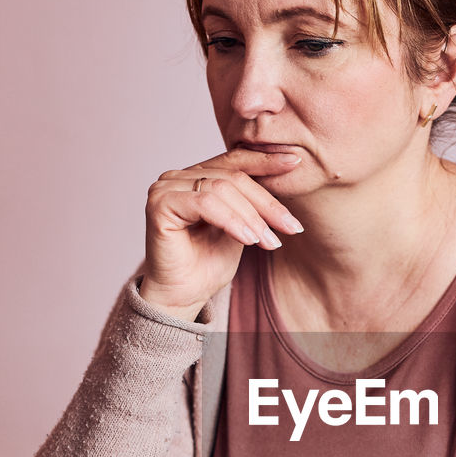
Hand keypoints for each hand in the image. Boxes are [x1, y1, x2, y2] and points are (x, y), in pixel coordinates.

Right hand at [141, 149, 303, 319]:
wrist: (182, 297)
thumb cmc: (207, 266)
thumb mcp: (242, 228)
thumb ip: (253, 202)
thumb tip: (287, 174)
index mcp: (196, 176)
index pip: (234, 159)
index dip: (265, 160)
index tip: (296, 162)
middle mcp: (178, 177)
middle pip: (232, 176)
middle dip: (266, 203)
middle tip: (291, 227)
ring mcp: (165, 187)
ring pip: (221, 189)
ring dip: (252, 217)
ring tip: (270, 242)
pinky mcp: (160, 204)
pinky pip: (205, 203)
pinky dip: (231, 221)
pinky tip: (248, 240)